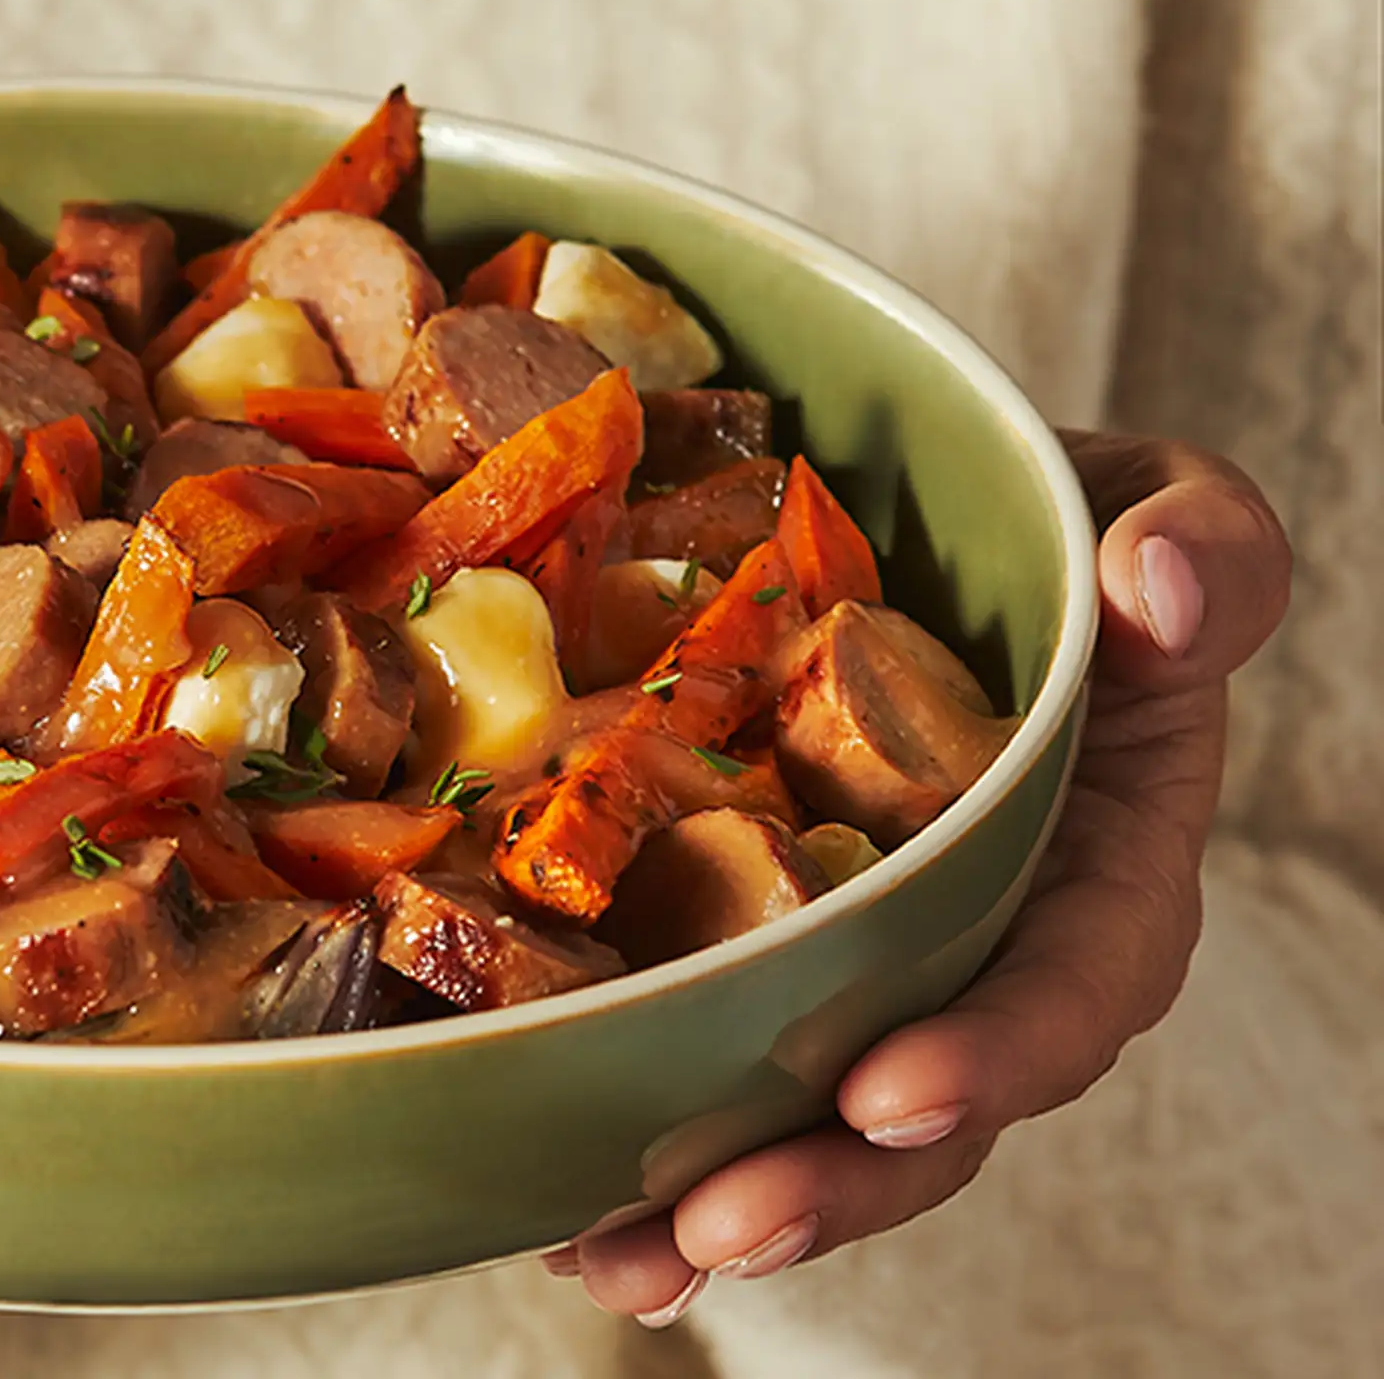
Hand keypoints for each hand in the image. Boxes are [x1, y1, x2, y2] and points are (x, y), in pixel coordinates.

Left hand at [555, 431, 1291, 1327]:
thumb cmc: (1035, 510)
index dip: (995, 1053)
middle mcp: (975, 927)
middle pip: (927, 1096)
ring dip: (712, 1202)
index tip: (892, 1096)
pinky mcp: (741, 922)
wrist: (893, 485)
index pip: (1073, 979)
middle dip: (830, 1181)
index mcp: (1096, 850)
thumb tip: (1165, 594)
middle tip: (715, 1226)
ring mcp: (856, 943)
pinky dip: (631, 1127)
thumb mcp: (1140, 496)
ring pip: (804, 1102)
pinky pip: (698, 1036)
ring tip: (609, 1259)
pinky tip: (545, 1197)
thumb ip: (1199, 538)